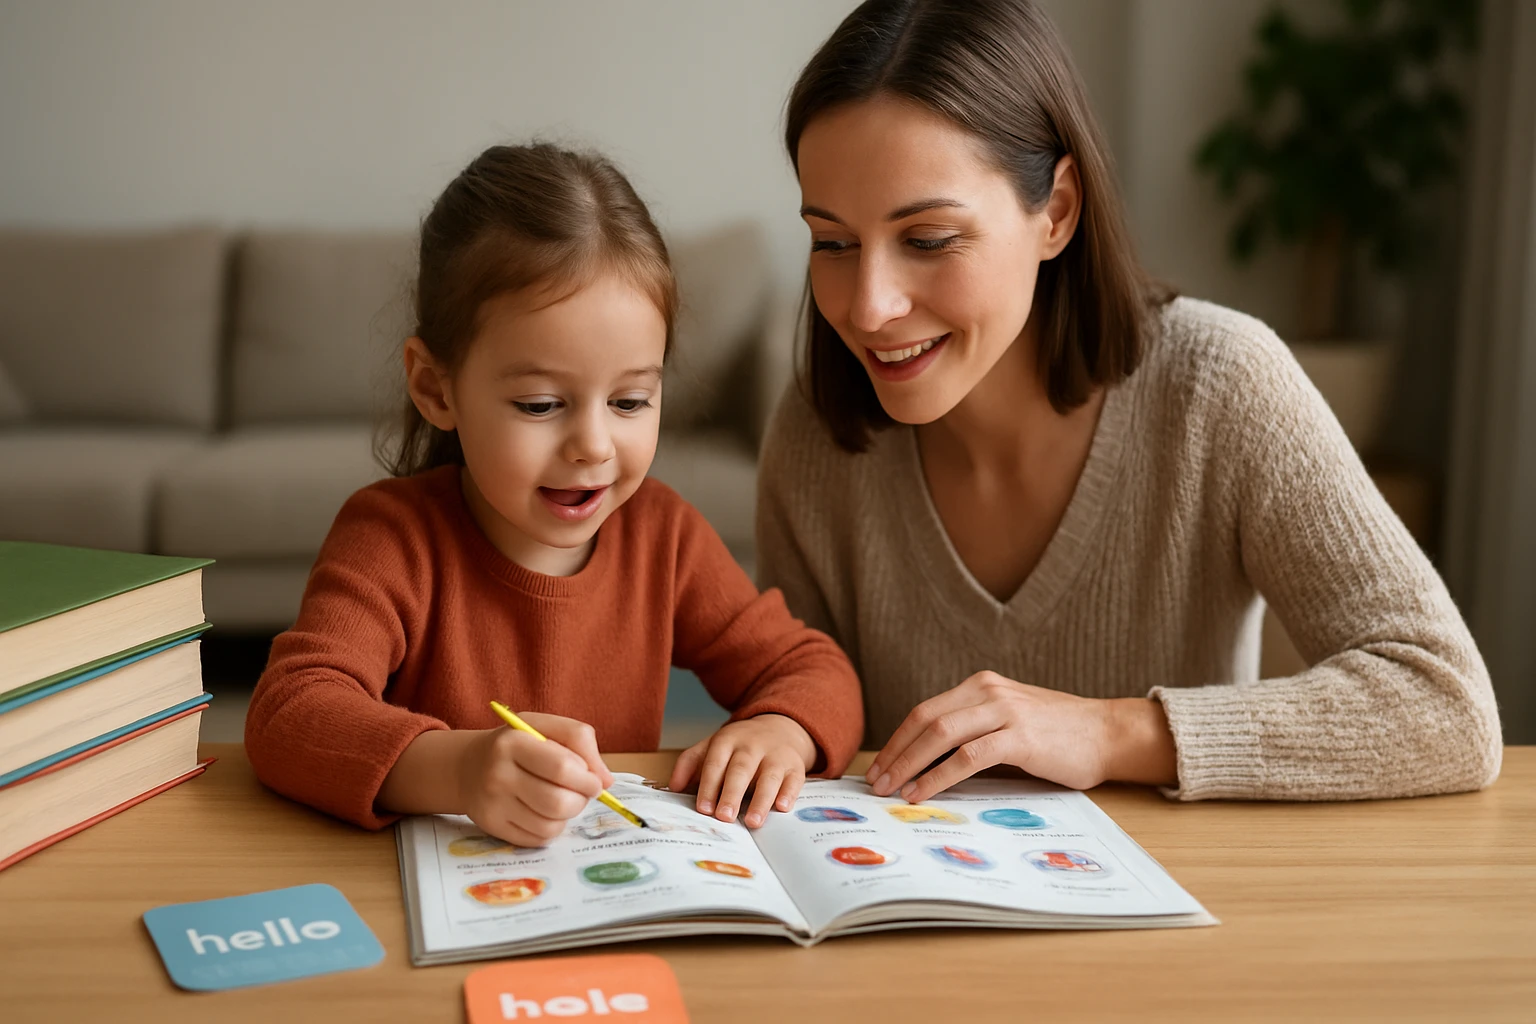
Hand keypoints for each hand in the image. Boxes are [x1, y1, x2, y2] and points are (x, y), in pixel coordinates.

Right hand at [458, 712, 614, 846]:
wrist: (468, 765)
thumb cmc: (518, 744)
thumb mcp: (546, 727)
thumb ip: (580, 741)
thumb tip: (607, 781)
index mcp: (513, 742)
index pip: (563, 768)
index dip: (588, 779)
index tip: (594, 781)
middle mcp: (498, 774)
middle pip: (558, 802)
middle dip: (581, 801)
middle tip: (582, 793)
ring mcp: (493, 804)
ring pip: (550, 826)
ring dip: (568, 816)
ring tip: (563, 800)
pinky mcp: (492, 827)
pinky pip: (537, 839)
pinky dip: (551, 828)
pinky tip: (544, 812)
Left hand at [668, 714, 816, 827]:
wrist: (781, 727)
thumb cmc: (740, 745)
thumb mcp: (713, 745)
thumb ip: (690, 762)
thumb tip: (673, 786)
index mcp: (727, 741)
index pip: (715, 763)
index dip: (709, 786)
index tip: (703, 808)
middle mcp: (752, 746)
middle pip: (741, 769)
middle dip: (732, 794)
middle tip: (724, 817)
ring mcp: (775, 755)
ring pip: (769, 776)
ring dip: (760, 799)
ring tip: (752, 821)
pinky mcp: (795, 766)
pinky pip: (794, 779)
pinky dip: (789, 793)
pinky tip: (782, 807)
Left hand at [865, 672, 1177, 801]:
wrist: (1108, 733)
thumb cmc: (1060, 735)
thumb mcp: (1010, 721)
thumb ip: (975, 731)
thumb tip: (929, 763)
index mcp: (981, 685)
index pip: (926, 710)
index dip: (898, 739)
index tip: (880, 765)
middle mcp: (988, 690)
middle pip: (925, 719)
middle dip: (895, 752)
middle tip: (875, 782)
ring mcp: (1004, 711)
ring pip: (940, 735)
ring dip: (909, 764)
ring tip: (891, 790)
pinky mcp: (1019, 736)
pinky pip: (967, 757)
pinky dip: (938, 775)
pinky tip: (923, 791)